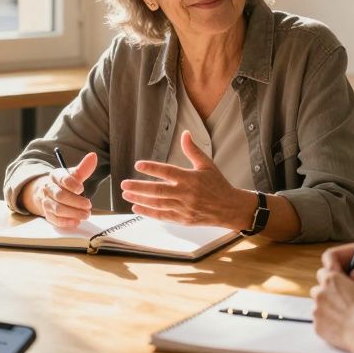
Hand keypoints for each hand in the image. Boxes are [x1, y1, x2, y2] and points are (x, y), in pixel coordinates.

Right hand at [26, 152, 96, 228]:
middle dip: (76, 202)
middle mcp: (48, 188)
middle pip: (60, 196)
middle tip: (89, 205)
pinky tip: (76, 221)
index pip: (62, 179)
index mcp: (55, 176)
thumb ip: (84, 168)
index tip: (81, 189)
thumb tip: (93, 156)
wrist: (49, 193)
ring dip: (73, 213)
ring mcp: (46, 202)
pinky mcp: (47, 214)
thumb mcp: (74, 175)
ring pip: (57, 209)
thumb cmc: (65, 184)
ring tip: (86, 214)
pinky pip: (54, 219)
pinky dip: (66, 222)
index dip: (72, 184)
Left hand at [120, 131, 251, 228]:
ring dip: (140, 199)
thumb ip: (193, 150)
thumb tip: (185, 133)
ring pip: (158, 204)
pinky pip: (163, 216)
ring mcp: (184, 208)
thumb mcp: (207, 165)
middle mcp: (186, 194)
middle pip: (158, 190)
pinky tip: (137, 208)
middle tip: (124, 184)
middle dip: (139, 187)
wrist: (229, 208)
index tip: (138, 165)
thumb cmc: (218, 185)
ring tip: (126, 194)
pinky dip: (149, 212)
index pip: (168, 171)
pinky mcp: (183, 219)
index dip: (152, 168)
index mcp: (191, 178)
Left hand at [311, 267, 353, 352]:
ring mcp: (317, 311)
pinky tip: (341, 326)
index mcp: (331, 280)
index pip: (323, 272)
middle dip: (326, 293)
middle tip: (341, 300)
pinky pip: (319, 322)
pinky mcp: (317, 327)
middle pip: (318, 290)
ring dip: (326, 309)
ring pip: (317, 307)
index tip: (339, 283)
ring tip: (342, 315)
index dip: (331, 277)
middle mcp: (320, 293)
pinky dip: (327, 323)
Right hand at [321, 243, 353, 312]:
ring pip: (339, 287)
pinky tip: (349, 310)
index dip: (331, 262)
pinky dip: (345, 304)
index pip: (337, 254)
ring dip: (336, 293)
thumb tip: (353, 274)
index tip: (332, 273)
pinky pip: (349, 299)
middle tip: (335, 290)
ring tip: (342, 302)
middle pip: (334, 271)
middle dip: (331, 279)